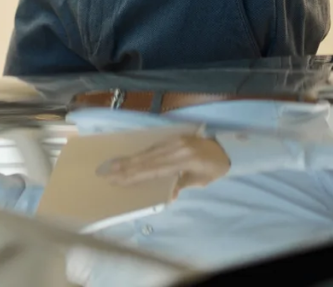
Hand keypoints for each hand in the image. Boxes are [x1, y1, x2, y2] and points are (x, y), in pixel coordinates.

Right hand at [97, 133, 228, 195]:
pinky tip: (129, 158)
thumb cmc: (214, 168)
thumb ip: (182, 184)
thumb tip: (167, 195)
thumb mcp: (200, 181)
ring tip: (113, 165)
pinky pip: (153, 147)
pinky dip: (140, 154)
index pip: (155, 169)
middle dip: (126, 167)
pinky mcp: (173, 137)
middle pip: (147, 159)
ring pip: (148, 151)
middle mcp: (176, 147)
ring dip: (129, 159)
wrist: (225, 148)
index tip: (120, 180)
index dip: (136, 175)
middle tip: (107, 172)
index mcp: (184, 160)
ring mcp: (174, 140)